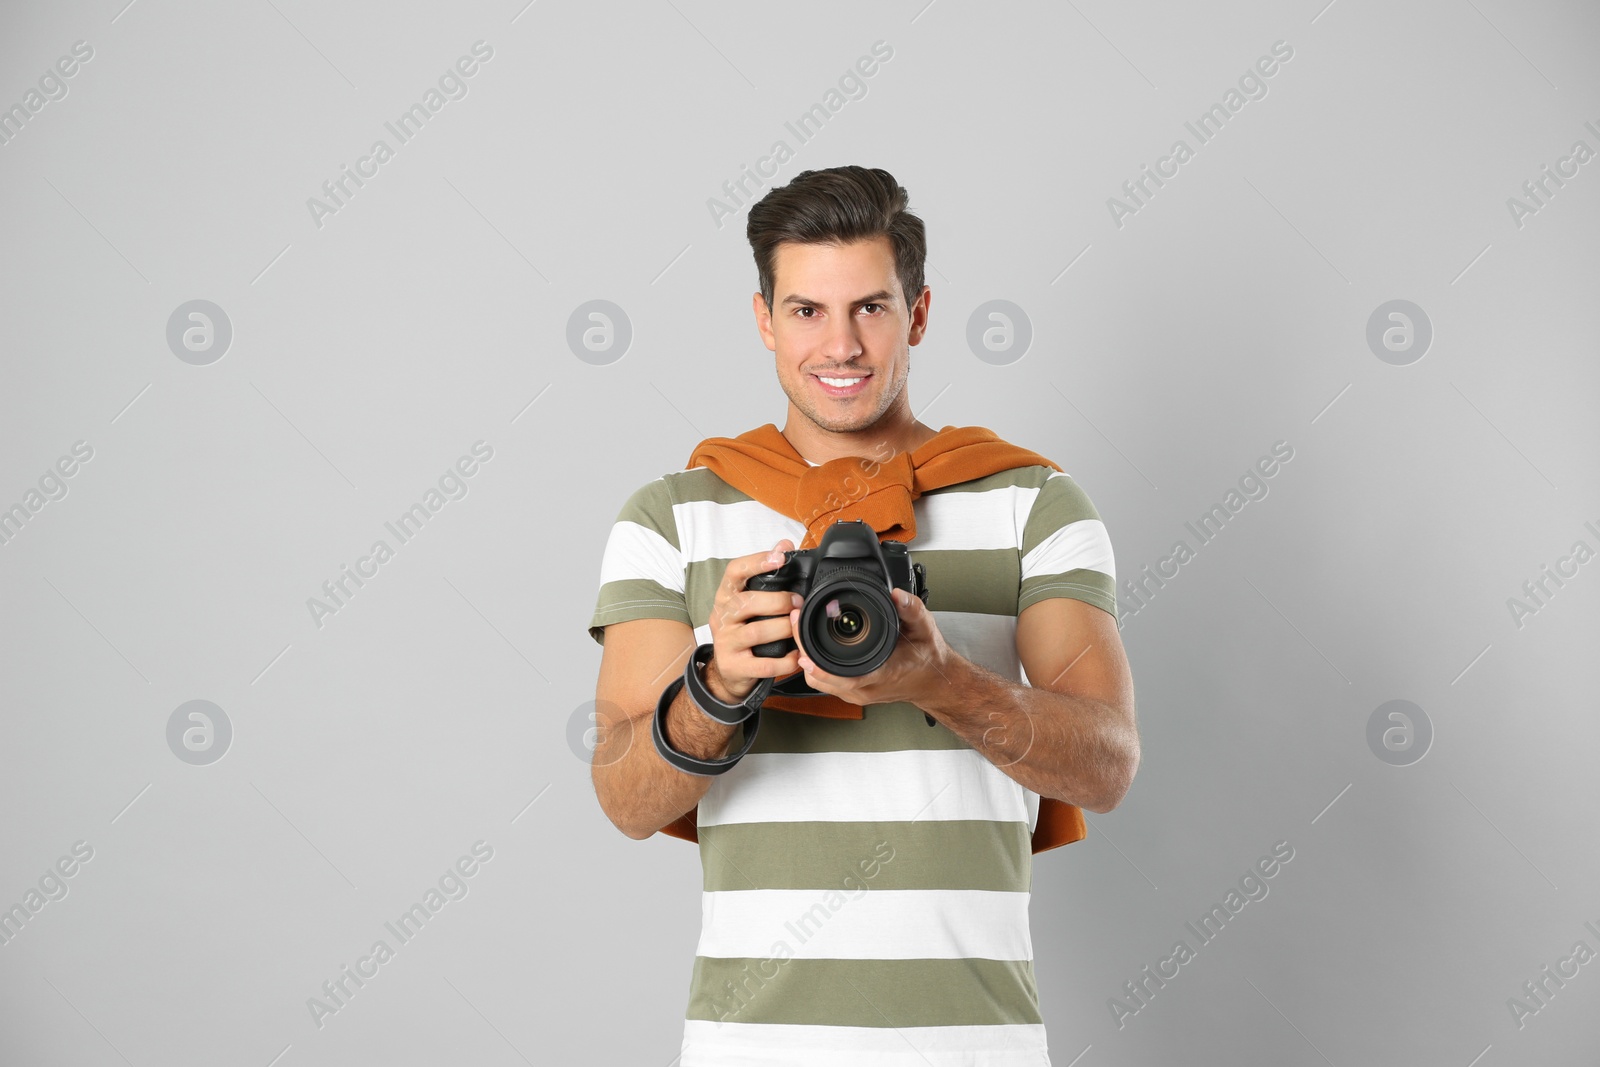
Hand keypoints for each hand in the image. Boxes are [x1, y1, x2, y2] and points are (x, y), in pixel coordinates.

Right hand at [705, 539, 804, 700]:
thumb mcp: (751, 601)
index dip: (756, 562)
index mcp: (726, 596)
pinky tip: (796, 655)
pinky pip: (764, 663)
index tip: (780, 557)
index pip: (734, 571)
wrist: (728, 671)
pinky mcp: (734, 665)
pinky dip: (785, 660)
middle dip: (777, 601)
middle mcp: (721, 616)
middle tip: (798, 602)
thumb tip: (785, 544)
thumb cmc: (744, 630)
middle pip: (746, 602)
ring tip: (797, 628)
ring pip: (757, 631)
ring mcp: (726, 642)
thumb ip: (768, 574)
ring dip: (783, 628)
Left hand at [788, 587, 953, 709]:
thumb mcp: (925, 628)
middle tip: (795, 619)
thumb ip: (911, 609)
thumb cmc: (927, 657)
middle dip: (803, 649)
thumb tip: (895, 593)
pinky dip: (813, 664)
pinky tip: (810, 643)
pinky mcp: (851, 692)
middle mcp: (865, 688)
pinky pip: (824, 681)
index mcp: (882, 674)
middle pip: (821, 678)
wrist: (933, 679)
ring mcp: (856, 693)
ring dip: (805, 657)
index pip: (845, 677)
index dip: (820, 664)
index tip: (802, 645)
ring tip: (799, 627)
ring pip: (818, 681)